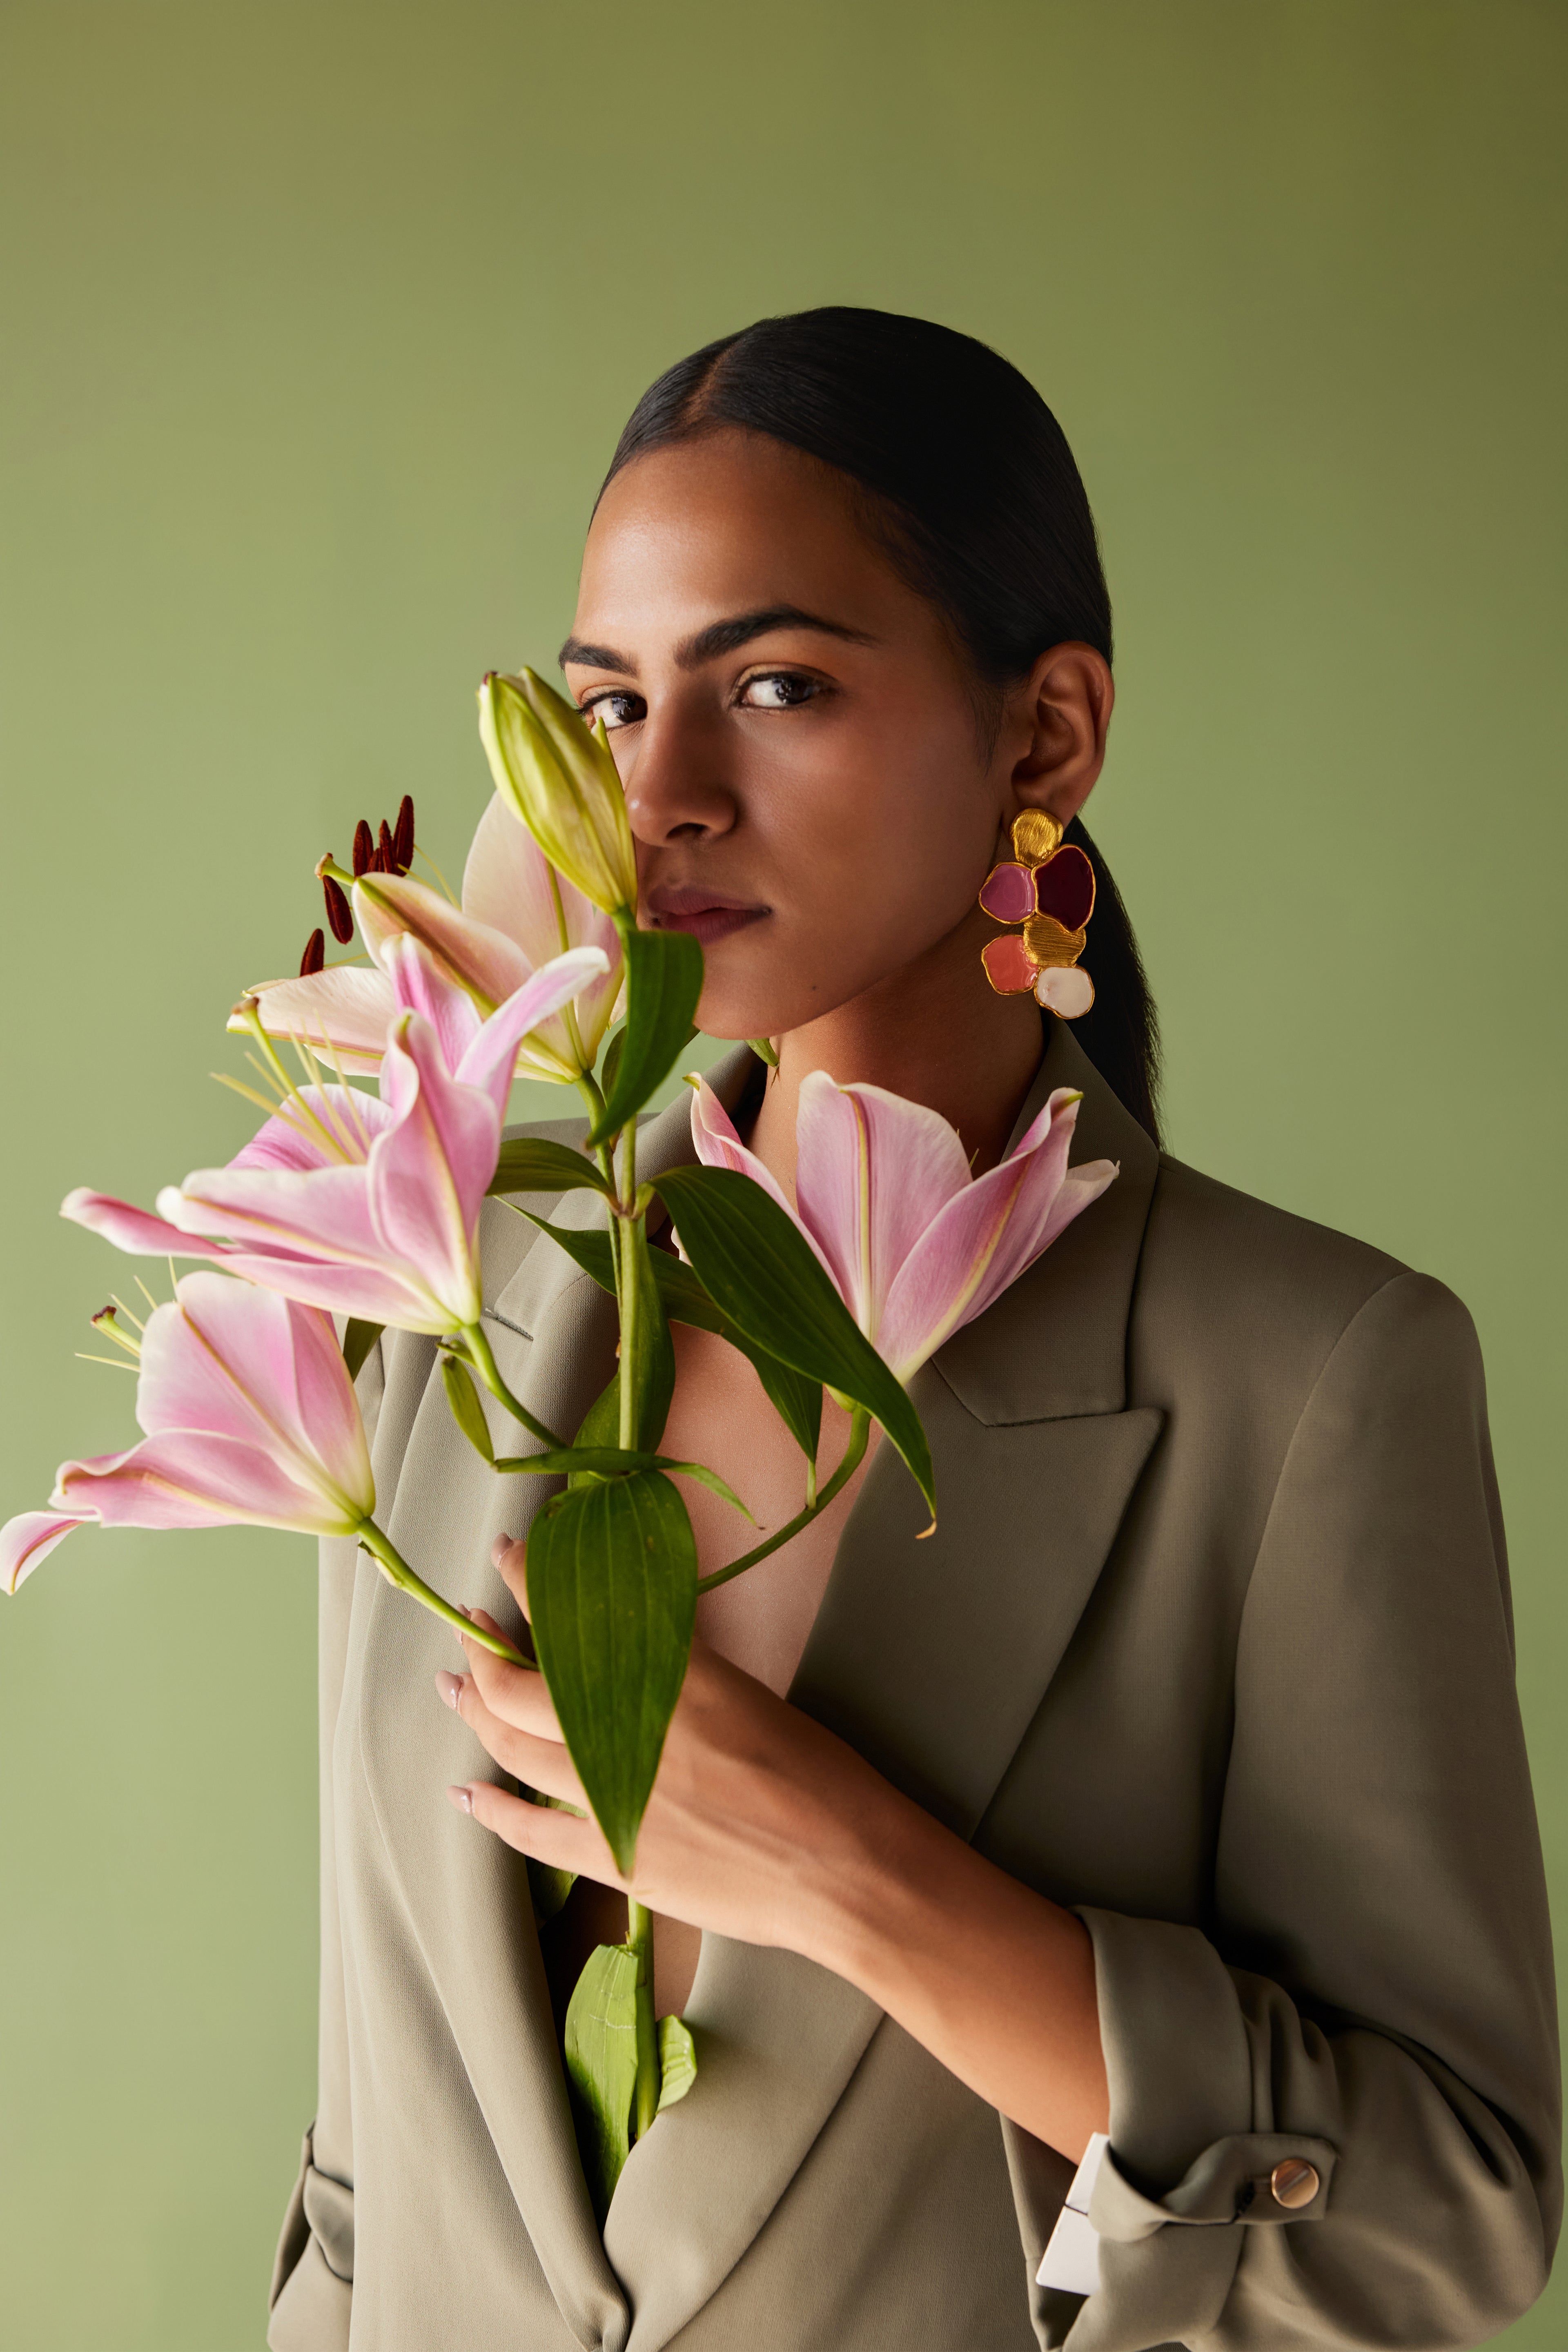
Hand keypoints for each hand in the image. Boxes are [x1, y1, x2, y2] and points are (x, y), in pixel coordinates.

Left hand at [439, 1533, 1109, 2158]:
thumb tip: (635, 1657)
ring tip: (455, 1687)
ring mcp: (614, 1799)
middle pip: (521, 1684)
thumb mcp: (750, 1697)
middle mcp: (631, 1731)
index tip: (507, 1555)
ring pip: (512, 1748)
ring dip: (475, 1712)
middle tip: (470, 1624)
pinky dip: (492, 1810)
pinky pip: (530, 1831)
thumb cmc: (817, 1777)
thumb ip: (685, 1678)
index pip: (576, 1618)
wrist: (845, 1869)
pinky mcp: (614, 1857)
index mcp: (674, 1679)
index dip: (529, 1582)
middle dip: (484, 1647)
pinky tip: (468, 1794)